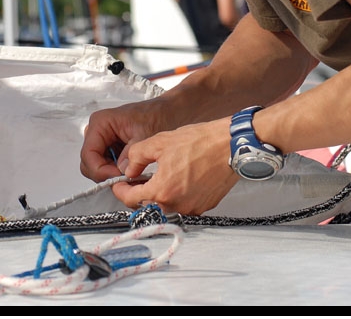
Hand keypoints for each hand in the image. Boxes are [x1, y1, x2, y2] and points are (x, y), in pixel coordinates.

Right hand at [80, 99, 168, 181]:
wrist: (169, 112)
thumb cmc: (157, 116)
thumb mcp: (145, 136)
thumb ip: (131, 154)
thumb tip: (122, 172)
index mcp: (101, 123)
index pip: (88, 154)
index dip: (100, 171)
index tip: (117, 179)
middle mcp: (97, 131)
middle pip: (89, 162)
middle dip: (105, 174)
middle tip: (125, 179)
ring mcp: (103, 140)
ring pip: (96, 166)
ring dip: (111, 174)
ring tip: (131, 174)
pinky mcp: (110, 147)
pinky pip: (106, 165)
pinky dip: (116, 171)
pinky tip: (131, 170)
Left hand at [110, 117, 238, 215]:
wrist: (231, 146)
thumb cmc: (199, 142)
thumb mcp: (159, 142)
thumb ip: (137, 157)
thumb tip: (129, 169)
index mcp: (162, 191)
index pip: (131, 199)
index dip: (120, 190)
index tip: (118, 183)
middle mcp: (177, 205)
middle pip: (148, 204)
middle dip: (140, 191)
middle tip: (138, 177)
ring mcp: (192, 207)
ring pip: (167, 204)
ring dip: (160, 192)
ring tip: (162, 173)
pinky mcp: (205, 206)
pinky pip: (184, 203)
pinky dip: (178, 193)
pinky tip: (181, 176)